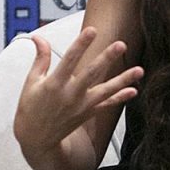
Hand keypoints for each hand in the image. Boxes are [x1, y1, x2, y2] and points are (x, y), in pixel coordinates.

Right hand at [13, 27, 141, 161]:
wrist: (36, 139)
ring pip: (105, 90)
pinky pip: (107, 105)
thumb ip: (40, 58)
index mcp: (54, 84)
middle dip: (107, 58)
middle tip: (120, 45)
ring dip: (123, 80)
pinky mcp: (87, 114)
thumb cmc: (31, 109)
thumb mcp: (31, 82)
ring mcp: (81, 106)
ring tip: (139, 70)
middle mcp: (70, 95)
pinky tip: (133, 90)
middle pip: (92, 73)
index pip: (69, 59)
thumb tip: (39, 37)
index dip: (81, 44)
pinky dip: (120, 98)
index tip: (92, 30)